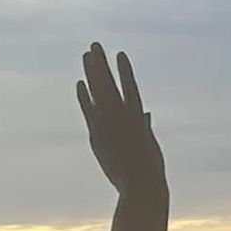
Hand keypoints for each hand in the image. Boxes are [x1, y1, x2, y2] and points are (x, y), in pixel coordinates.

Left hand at [77, 43, 165, 197]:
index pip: (130, 86)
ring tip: (86, 55)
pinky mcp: (98, 134)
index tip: (119, 54)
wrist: (141, 185)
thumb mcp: (150, 144)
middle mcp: (124, 116)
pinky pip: (89, 110)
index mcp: (139, 117)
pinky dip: (83, 96)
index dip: (124, 70)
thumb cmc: (150, 168)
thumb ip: (144, 126)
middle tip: (94, 45)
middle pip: (110, 83)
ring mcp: (109, 124)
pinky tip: (79, 83)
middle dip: (101, 63)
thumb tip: (145, 115)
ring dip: (91, 72)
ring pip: (98, 91)